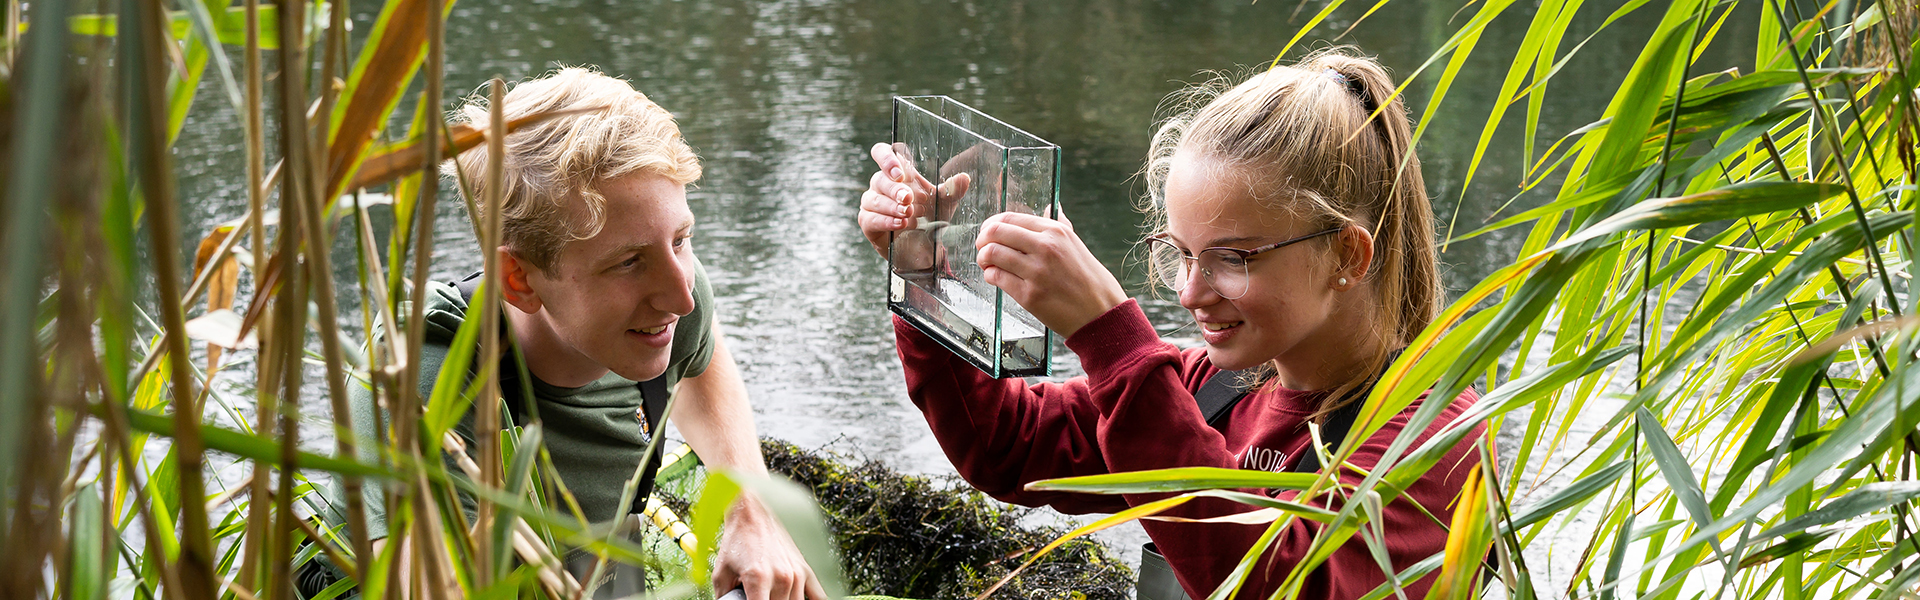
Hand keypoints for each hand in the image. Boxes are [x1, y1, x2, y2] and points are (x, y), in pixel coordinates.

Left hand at [712, 496, 825, 599]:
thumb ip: (725, 597)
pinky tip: (797, 598)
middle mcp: (782, 577)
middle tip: (758, 593)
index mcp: (758, 579)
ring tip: (771, 593)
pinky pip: (819, 596)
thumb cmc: (737, 541)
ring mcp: (797, 574)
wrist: (753, 515)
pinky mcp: (806, 569)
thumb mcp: (721, 572)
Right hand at [857, 142, 969, 264]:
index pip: (881, 153)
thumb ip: (952, 190)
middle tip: (909, 199)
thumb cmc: (930, 218)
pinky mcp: (867, 222)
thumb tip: (964, 178)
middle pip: (878, 179)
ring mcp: (872, 203)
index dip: (886, 158)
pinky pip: (869, 218)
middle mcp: (881, 185)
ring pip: (873, 199)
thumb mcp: (945, 203)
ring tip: (909, 213)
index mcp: (897, 173)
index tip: (900, 173)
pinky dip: (886, 221)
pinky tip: (900, 224)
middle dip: (895, 190)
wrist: (924, 248)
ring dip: (892, 206)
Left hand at [975, 211, 1126, 336]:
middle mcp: (1045, 247)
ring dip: (983, 259)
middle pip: (995, 232)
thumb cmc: (1090, 280)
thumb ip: (1060, 224)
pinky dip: (990, 276)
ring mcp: (1036, 271)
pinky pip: (997, 278)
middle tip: (982, 248)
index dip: (991, 225)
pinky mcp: (1029, 295)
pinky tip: (995, 278)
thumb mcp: (1076, 244)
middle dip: (982, 240)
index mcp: (1055, 231)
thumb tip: (1050, 207)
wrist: (1101, 313)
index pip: (1010, 218)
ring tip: (987, 264)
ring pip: (992, 254)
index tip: (988, 232)